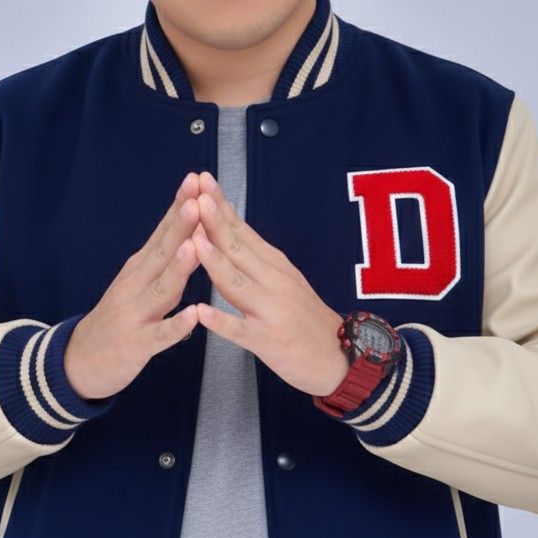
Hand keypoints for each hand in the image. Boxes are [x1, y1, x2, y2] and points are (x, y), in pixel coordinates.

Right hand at [64, 173, 201, 399]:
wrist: (80, 360)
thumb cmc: (121, 314)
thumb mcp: (139, 278)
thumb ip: (162, 253)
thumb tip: (190, 217)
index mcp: (141, 266)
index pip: (163, 230)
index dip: (179, 205)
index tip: (197, 179)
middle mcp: (136, 283)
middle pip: (162, 251)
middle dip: (181, 224)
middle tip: (198, 198)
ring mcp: (135, 313)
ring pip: (161, 288)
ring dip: (178, 267)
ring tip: (194, 246)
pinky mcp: (137, 344)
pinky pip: (160, 335)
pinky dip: (177, 325)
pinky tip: (194, 316)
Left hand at [191, 172, 349, 396]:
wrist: (343, 358)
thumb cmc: (305, 318)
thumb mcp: (285, 279)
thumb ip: (255, 256)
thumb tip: (226, 224)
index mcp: (274, 265)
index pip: (242, 229)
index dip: (221, 205)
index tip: (202, 179)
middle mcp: (274, 281)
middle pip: (238, 248)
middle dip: (215, 221)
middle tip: (195, 195)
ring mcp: (272, 311)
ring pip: (238, 284)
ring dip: (215, 262)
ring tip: (194, 241)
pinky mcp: (270, 341)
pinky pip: (241, 331)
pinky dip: (221, 321)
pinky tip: (200, 312)